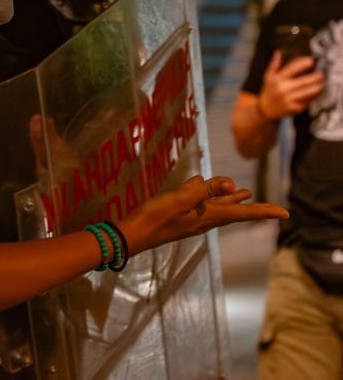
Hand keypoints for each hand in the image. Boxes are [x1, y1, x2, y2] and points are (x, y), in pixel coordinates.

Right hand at [120, 175, 287, 255]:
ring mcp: (192, 220)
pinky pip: (202, 205)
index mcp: (208, 216)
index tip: (286, 213)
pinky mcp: (180, 217)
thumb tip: (232, 184)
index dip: (264, 211)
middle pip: (233, 211)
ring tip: (245, 193)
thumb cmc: (156, 217)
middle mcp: (204, 220)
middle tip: (272, 207)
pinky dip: (208, 195)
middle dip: (251, 207)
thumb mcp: (181, 199)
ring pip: (218, 208)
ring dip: (232, 200)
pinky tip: (202, 187)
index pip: (243, 213)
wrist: (134, 234)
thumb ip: (205, 190)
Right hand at [258, 51, 323, 119]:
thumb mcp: (268, 77)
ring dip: (317, 87)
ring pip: (307, 92)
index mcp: (276, 79)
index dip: (302, 64)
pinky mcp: (294, 108)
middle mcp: (282, 89)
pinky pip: (307, 101)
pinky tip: (317, 92)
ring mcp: (288, 99)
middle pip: (303, 82)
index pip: (291, 69)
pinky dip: (314, 96)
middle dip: (314, 77)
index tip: (310, 61)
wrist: (265, 109)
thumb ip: (274, 65)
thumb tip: (278, 53)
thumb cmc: (269, 91)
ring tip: (321, 83)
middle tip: (321, 74)